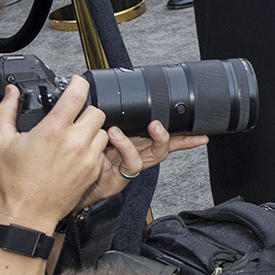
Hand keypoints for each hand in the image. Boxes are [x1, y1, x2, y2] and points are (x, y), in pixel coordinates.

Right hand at [0, 78, 110, 231]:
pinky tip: (76, 154)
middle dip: (85, 110)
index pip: (78, 94)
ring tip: (73, 136)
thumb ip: (5, 112)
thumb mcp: (0, 142)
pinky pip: (101, 151)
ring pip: (102, 131)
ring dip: (91, 129)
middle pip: (96, 111)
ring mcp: (87, 158)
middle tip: (71, 116)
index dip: (79, 82)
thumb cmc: (12, 182)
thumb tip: (10, 93)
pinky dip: (92, 148)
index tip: (76, 82)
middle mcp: (75, 142)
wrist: (26, 215)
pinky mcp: (93, 171)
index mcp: (53, 131)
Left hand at [82, 120, 207, 206]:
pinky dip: (124, 145)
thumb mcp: (103, 131)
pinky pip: (131, 161)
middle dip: (174, 136)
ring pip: (155, 155)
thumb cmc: (85, 154)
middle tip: (161, 124)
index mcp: (138, 142)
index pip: (166, 137)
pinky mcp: (123, 176)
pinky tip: (114, 135)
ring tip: (144, 127)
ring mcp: (132, 166)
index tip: (202, 134)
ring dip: (154, 139)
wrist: (72, 179)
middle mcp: (139, 154)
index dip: (186, 136)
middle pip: (166, 146)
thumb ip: (114, 118)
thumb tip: (118, 95)